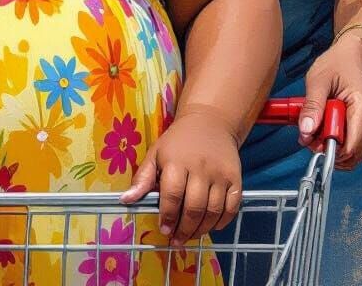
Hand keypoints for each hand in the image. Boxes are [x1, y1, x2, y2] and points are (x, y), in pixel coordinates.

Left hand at [120, 111, 241, 247]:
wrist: (210, 121)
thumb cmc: (178, 142)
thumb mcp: (156, 153)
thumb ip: (142, 178)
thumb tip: (126, 200)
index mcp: (176, 161)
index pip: (172, 195)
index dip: (168, 216)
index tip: (164, 229)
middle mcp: (200, 168)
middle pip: (194, 207)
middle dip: (184, 229)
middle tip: (177, 239)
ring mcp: (220, 174)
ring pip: (213, 211)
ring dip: (202, 230)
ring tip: (191, 235)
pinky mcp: (236, 179)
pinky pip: (232, 208)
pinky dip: (222, 222)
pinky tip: (211, 226)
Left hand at [299, 34, 361, 169]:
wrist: (354, 57)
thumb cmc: (338, 64)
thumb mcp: (318, 80)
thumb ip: (312, 106)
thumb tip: (306, 131)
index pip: (351, 147)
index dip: (328, 148)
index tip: (310, 139)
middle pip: (353, 153)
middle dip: (329, 148)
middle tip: (310, 134)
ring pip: (356, 154)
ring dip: (335, 146)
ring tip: (321, 126)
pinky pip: (360, 148)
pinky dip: (344, 143)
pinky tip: (333, 127)